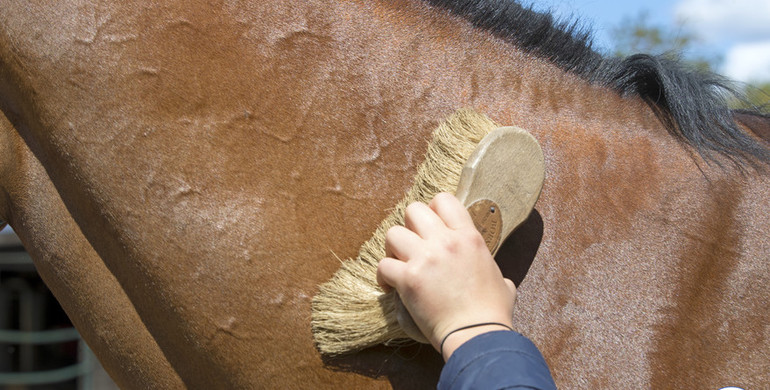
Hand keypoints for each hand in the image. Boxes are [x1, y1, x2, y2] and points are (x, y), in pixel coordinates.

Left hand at [376, 193, 516, 359]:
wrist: (478, 334)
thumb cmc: (492, 313)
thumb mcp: (501, 281)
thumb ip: (492, 272)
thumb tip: (500, 283)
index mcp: (469, 237)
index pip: (443, 200)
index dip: (432, 210)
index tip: (430, 228)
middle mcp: (446, 241)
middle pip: (413, 210)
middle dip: (409, 226)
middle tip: (412, 246)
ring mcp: (425, 258)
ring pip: (393, 233)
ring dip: (393, 249)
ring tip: (399, 264)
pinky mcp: (408, 279)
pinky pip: (383, 265)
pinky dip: (383, 277)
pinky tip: (391, 287)